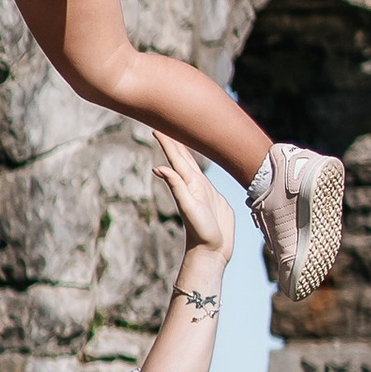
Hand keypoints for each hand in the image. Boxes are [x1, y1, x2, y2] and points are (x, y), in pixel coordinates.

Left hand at [153, 130, 234, 262]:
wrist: (212, 251)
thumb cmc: (200, 231)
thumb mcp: (188, 207)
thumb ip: (176, 186)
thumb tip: (158, 167)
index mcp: (189, 183)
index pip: (177, 157)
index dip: (168, 141)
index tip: (156, 125)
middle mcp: (194, 184)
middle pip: (184, 156)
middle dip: (175, 139)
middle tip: (167, 120)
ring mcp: (204, 190)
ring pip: (193, 164)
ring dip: (186, 149)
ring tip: (180, 134)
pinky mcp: (214, 198)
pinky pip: (204, 176)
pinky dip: (199, 166)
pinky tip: (193, 165)